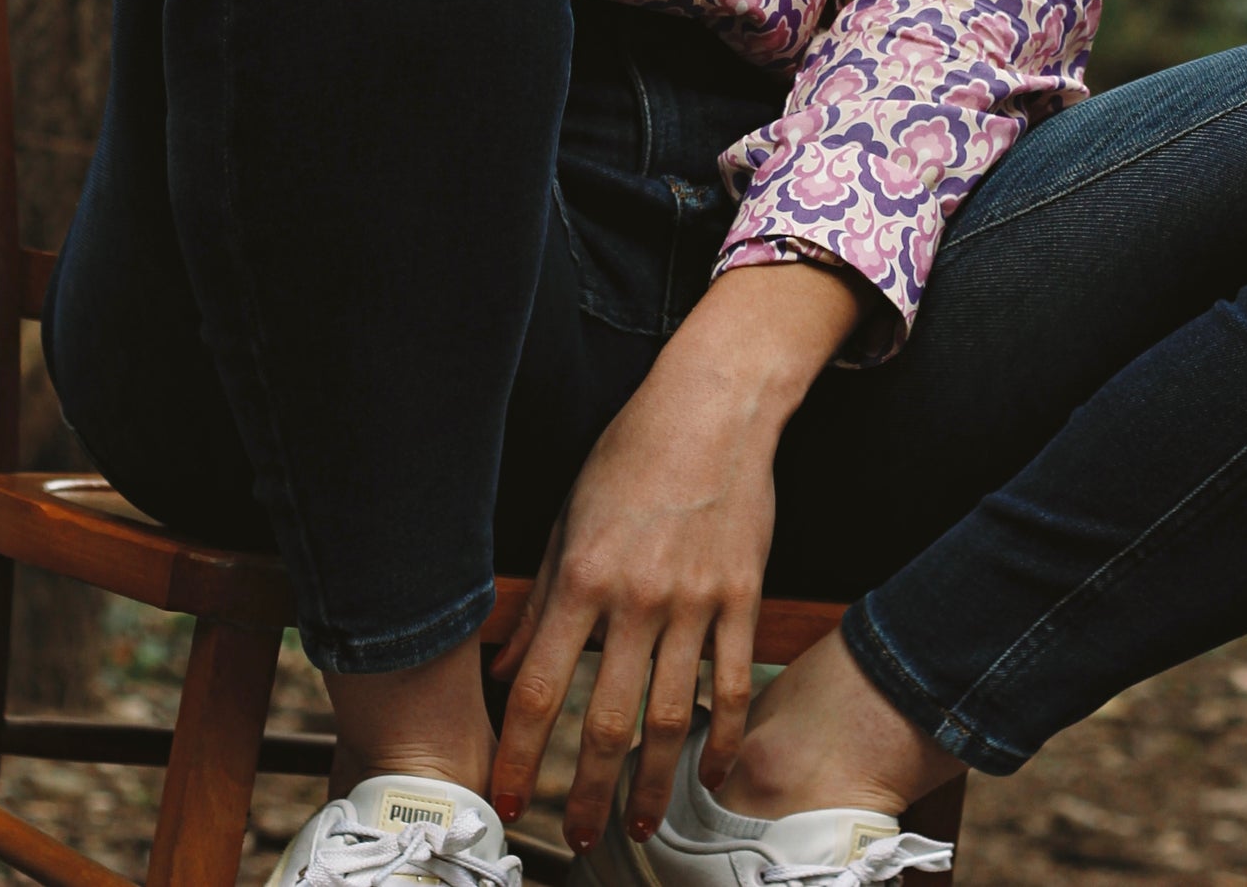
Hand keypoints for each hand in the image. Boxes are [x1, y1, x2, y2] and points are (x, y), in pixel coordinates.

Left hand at [488, 261, 860, 853]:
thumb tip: (505, 666)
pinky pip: (732, 686)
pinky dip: (722, 740)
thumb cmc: (633, 453)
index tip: (508, 799)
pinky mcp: (741, 598)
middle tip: (574, 838)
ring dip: (649, 783)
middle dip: (583, 792)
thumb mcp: (568, 519)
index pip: (536, 689)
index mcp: (581, 577)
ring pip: (669, 717)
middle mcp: (635, 598)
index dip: (518, 755)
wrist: (715, 407)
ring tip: (635, 824)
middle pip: (603, 721)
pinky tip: (711, 776)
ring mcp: (693, 601)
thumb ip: (540, 600)